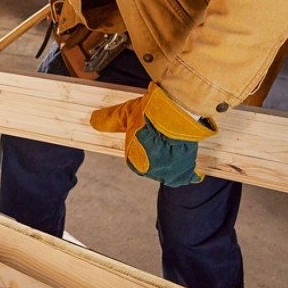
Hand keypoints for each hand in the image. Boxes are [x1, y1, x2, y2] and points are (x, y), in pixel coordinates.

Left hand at [89, 83, 216, 186]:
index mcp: (133, 161)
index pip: (137, 158)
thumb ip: (109, 120)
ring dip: (174, 163)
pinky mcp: (185, 169)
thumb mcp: (125, 113)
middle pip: (155, 165)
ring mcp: (167, 171)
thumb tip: (93, 120)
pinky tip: (194, 172)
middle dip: (159, 154)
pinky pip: (188, 176)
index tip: (151, 138)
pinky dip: (190, 174)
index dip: (145, 145)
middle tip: (165, 141)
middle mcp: (149, 170)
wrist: (176, 112)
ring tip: (178, 150)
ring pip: (171, 171)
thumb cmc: (150, 113)